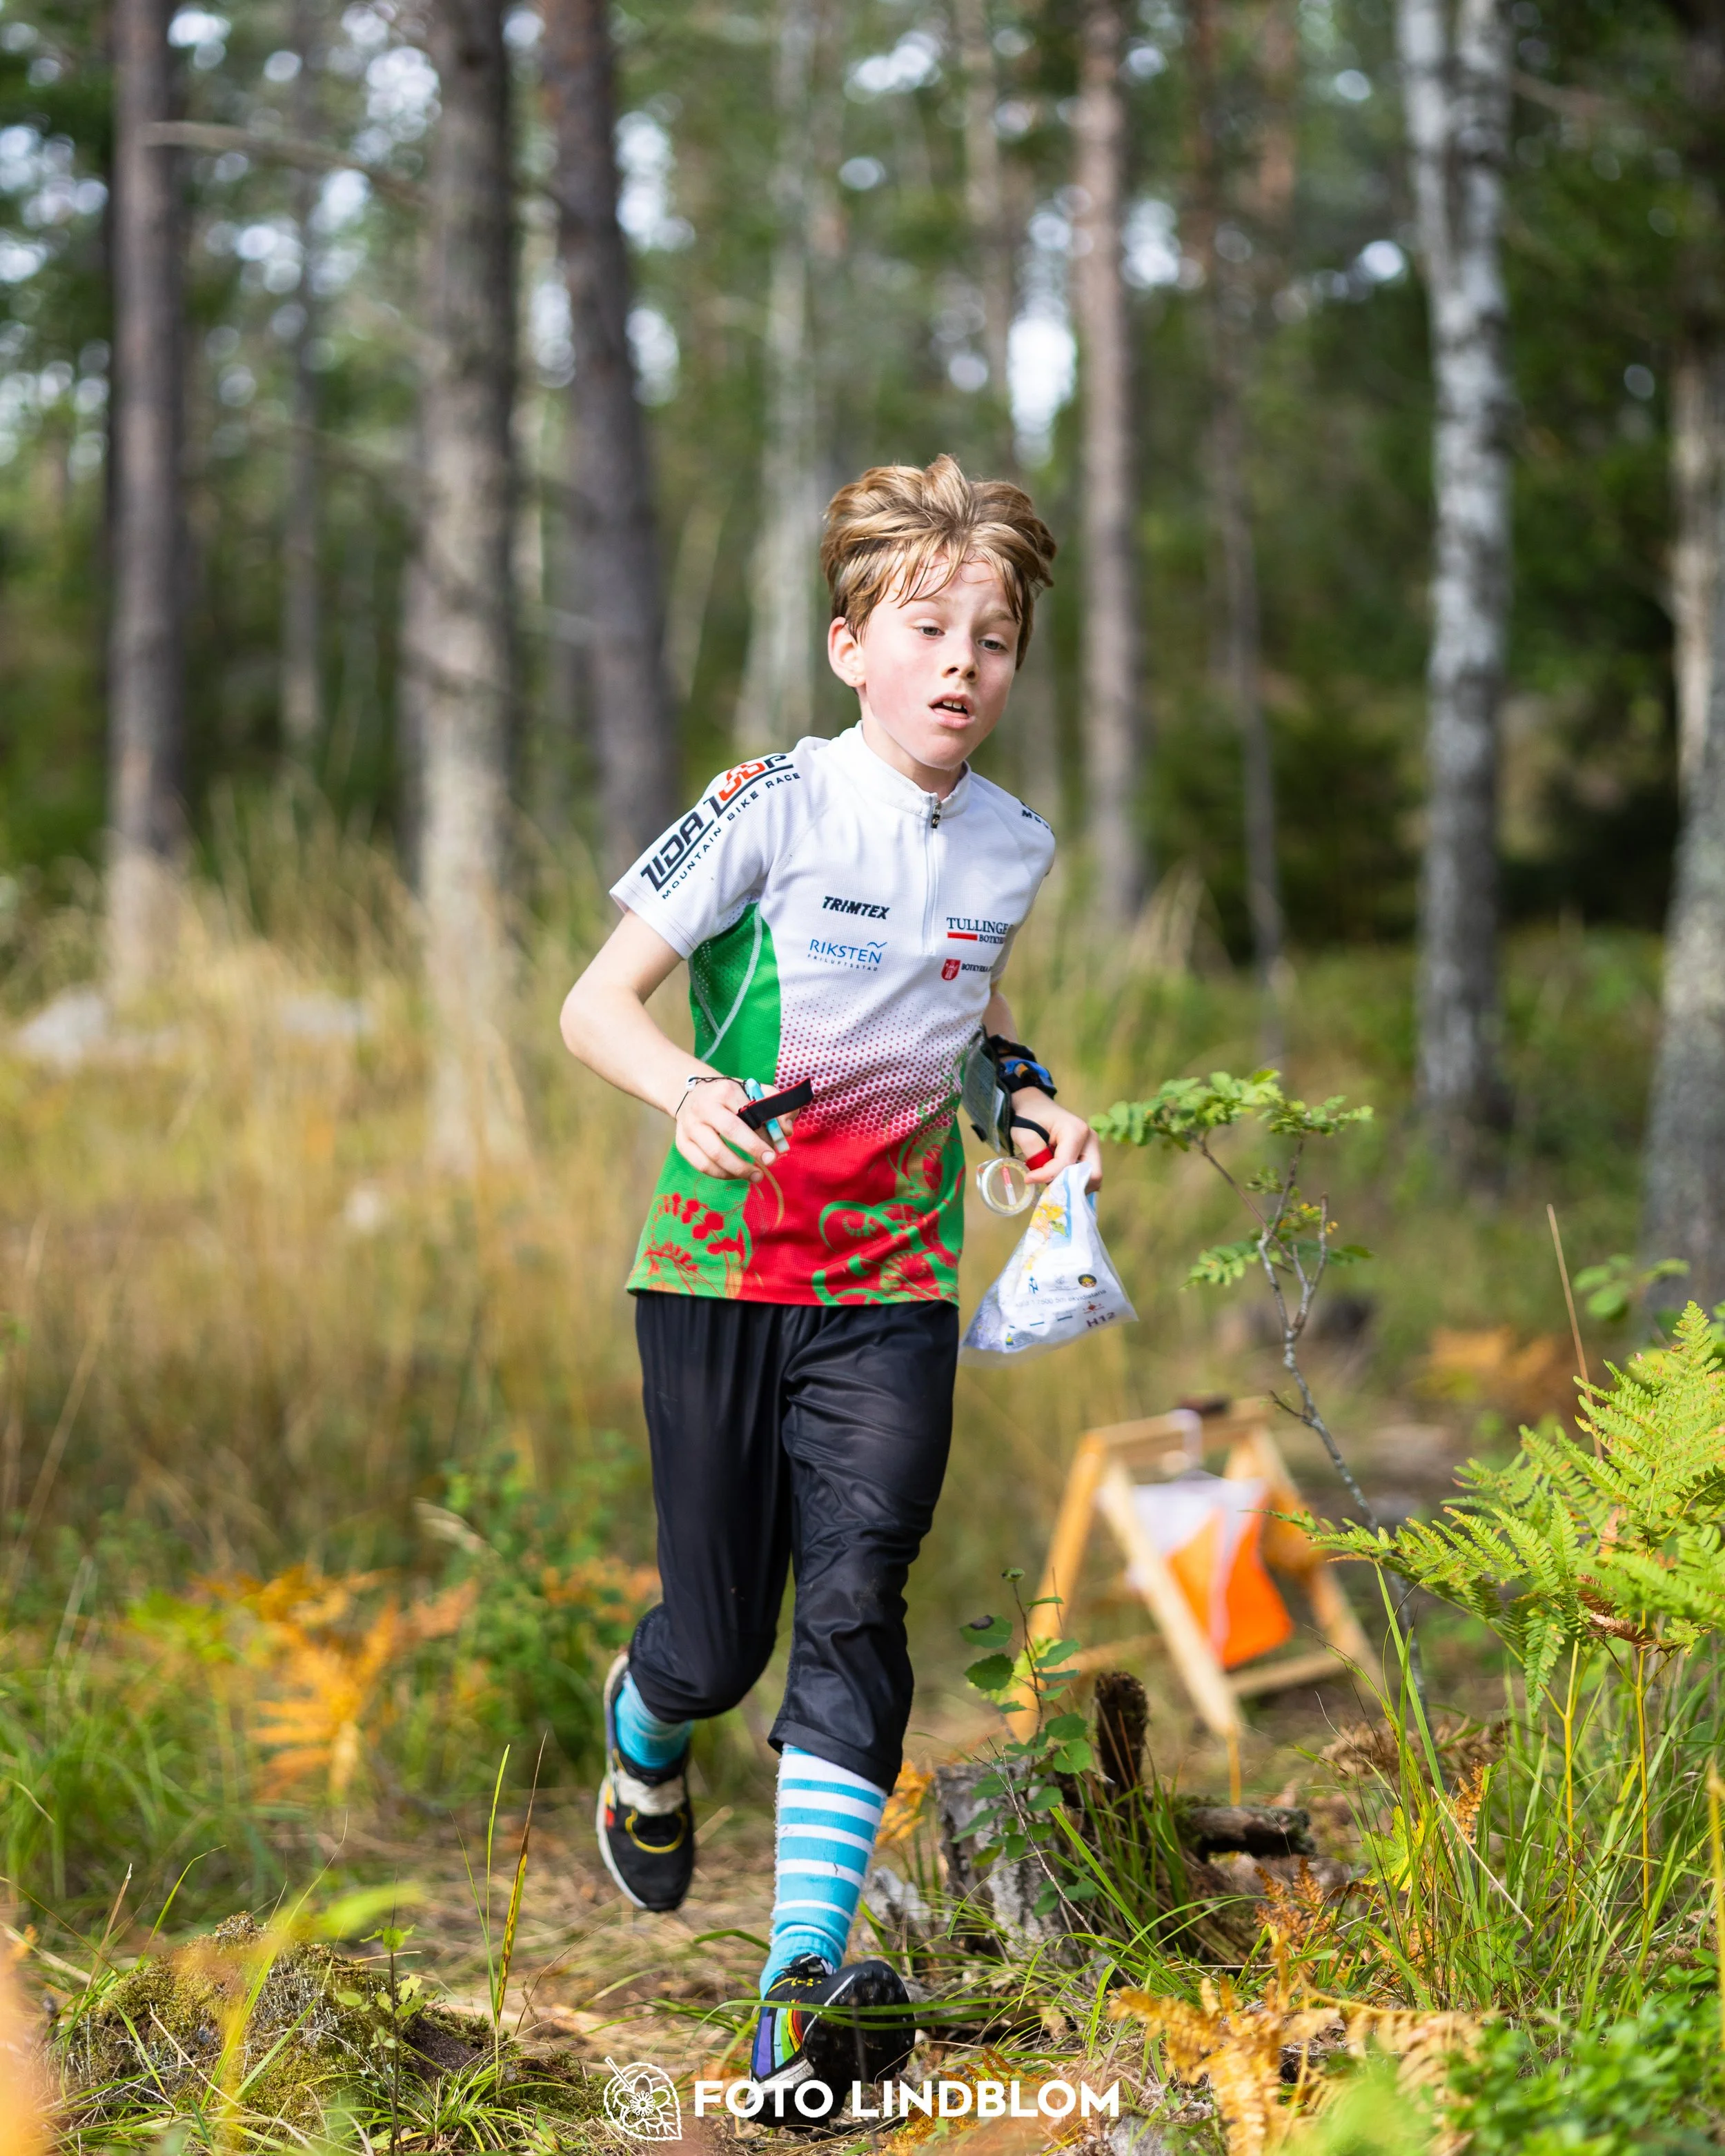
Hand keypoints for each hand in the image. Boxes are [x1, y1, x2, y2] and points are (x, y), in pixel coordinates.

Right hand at [672, 1076, 795, 1181]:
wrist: (690, 1094)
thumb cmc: (727, 1096)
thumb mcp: (752, 1090)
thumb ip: (774, 1104)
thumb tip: (786, 1130)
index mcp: (724, 1091)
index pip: (748, 1113)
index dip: (764, 1133)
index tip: (776, 1148)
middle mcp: (704, 1107)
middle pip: (730, 1132)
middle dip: (753, 1150)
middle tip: (770, 1163)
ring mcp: (690, 1126)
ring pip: (714, 1154)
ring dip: (738, 1169)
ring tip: (756, 1176)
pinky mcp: (682, 1142)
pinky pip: (702, 1165)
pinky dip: (722, 1174)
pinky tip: (736, 1174)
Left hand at [1016, 1090, 1101, 1190]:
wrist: (1035, 1105)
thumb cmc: (1029, 1116)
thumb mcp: (1023, 1133)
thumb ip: (1033, 1153)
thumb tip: (1040, 1177)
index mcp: (1076, 1130)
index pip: (1066, 1163)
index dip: (1047, 1176)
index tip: (1029, 1179)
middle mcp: (1090, 1139)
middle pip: (1093, 1175)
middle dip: (1071, 1185)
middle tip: (1049, 1187)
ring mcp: (1092, 1146)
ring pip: (1092, 1177)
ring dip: (1073, 1185)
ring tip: (1051, 1182)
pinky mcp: (1089, 1153)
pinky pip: (1087, 1175)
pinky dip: (1074, 1181)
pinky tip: (1057, 1178)